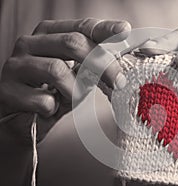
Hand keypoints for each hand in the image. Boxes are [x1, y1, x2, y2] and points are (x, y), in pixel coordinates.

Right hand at [0, 18, 130, 143]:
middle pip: (72, 43)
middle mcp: (29, 44)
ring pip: (57, 70)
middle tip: (118, 82)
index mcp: (47, 36)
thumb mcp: (74, 79)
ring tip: (71, 99)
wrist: (18, 124)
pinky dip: (54, 109)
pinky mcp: (5, 91)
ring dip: (74, 90)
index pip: (80, 27)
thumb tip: (118, 65)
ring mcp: (15, 66)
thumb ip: (91, 68)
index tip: (124, 29)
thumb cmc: (50, 97)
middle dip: (101, 64)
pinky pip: (43, 100)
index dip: (104, 29)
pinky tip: (47, 111)